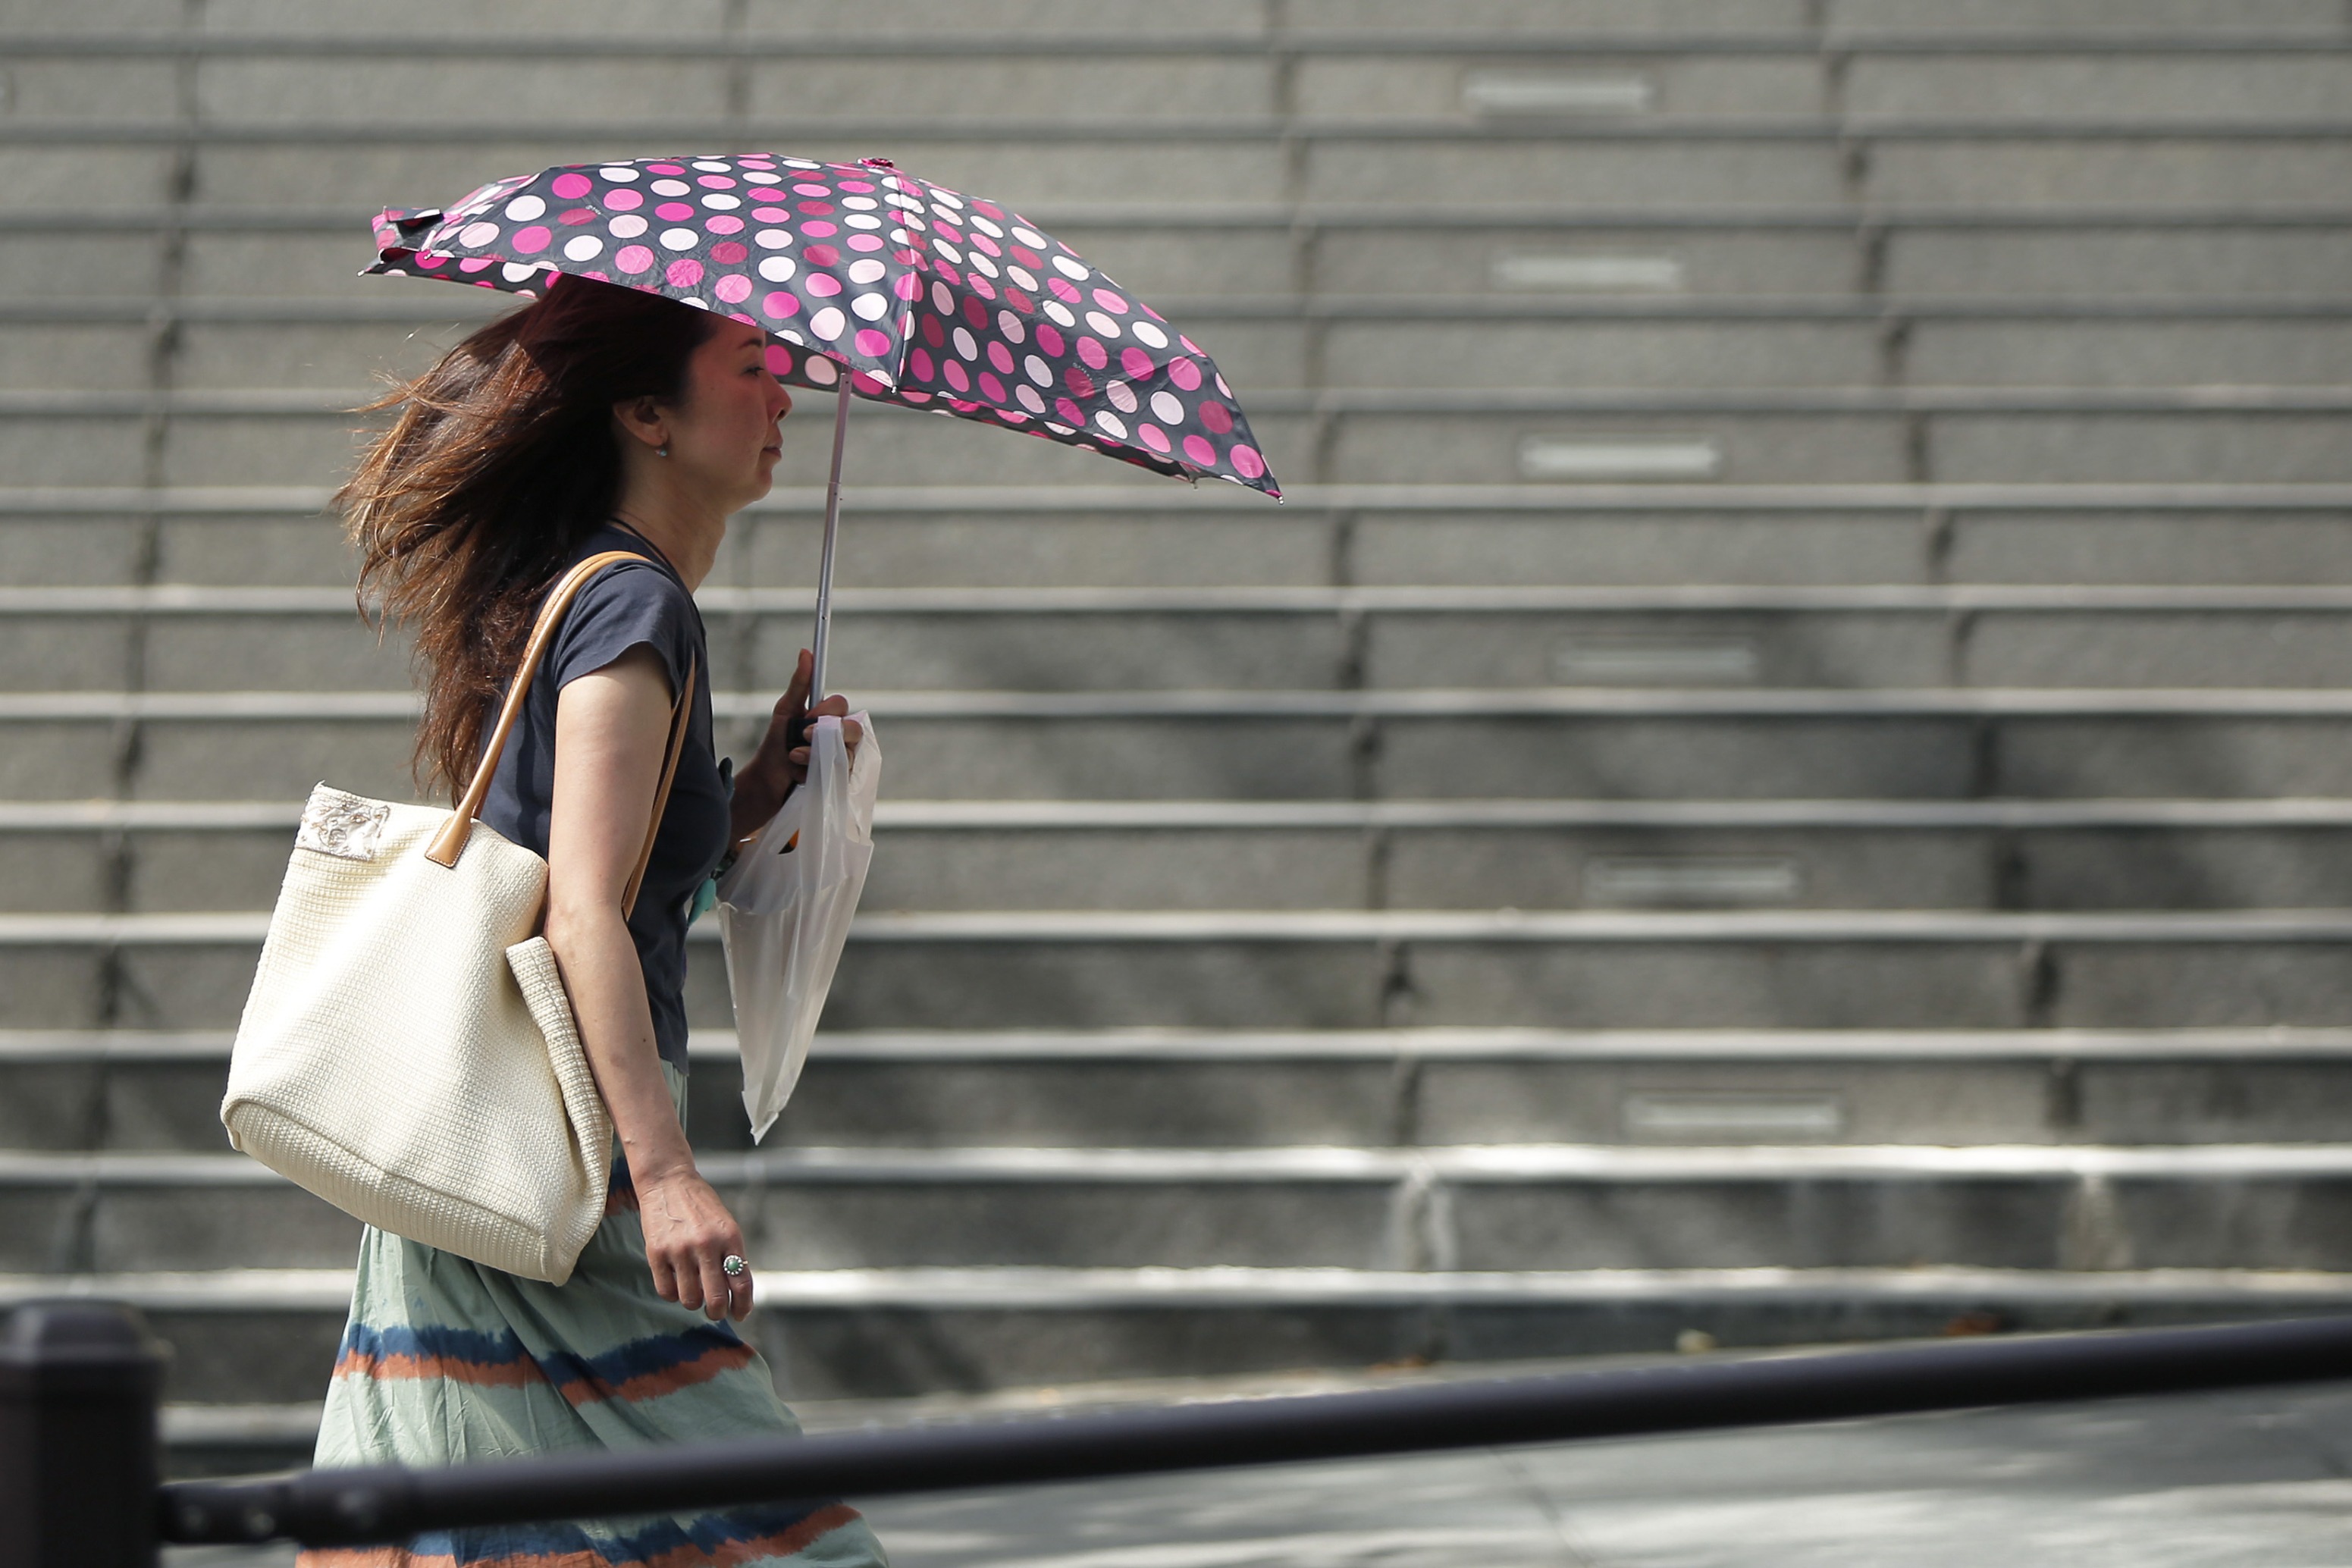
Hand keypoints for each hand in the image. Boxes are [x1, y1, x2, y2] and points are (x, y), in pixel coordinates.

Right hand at [636, 1168, 752, 1321]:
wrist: (668, 1181)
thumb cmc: (701, 1207)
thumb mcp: (725, 1225)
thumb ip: (731, 1256)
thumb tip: (736, 1296)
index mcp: (729, 1236)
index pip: (742, 1282)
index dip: (743, 1305)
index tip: (740, 1314)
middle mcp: (706, 1243)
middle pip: (716, 1298)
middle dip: (718, 1312)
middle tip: (716, 1312)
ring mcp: (679, 1249)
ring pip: (689, 1299)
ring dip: (693, 1302)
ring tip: (693, 1290)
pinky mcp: (655, 1252)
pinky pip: (666, 1292)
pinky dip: (672, 1294)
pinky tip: (676, 1283)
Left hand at [730, 647, 862, 842]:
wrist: (766, 781)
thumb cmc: (775, 744)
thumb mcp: (784, 711)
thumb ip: (799, 684)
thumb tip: (806, 652)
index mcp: (827, 717)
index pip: (841, 705)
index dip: (829, 709)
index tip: (810, 713)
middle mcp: (839, 736)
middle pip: (854, 727)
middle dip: (827, 732)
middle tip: (803, 735)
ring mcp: (841, 758)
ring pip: (848, 750)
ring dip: (817, 752)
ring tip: (795, 756)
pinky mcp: (839, 778)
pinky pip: (841, 771)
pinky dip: (818, 769)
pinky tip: (802, 773)